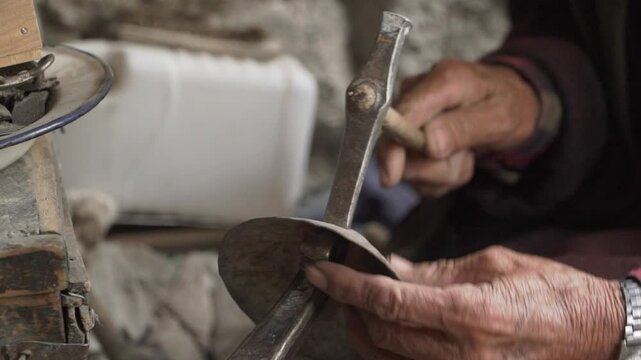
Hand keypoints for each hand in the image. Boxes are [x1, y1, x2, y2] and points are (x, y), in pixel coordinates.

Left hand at [305, 246, 623, 359]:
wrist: (592, 333)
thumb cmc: (550, 292)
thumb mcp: (492, 265)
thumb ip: (435, 271)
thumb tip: (392, 269)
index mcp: (470, 313)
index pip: (389, 302)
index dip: (347, 287)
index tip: (321, 273)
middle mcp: (462, 354)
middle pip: (381, 334)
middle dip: (350, 308)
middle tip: (340, 284)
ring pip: (388, 359)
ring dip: (364, 332)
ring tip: (358, 306)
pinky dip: (388, 351)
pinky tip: (386, 331)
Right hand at [378, 59, 539, 195]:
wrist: (510, 100)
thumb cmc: (508, 103)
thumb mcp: (501, 117)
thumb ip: (464, 128)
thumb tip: (428, 143)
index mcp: (443, 81)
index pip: (401, 116)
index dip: (392, 148)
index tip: (392, 176)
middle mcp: (418, 92)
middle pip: (398, 145)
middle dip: (432, 167)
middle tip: (464, 159)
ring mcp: (410, 113)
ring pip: (408, 163)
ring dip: (440, 172)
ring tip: (465, 155)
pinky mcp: (408, 131)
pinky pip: (416, 169)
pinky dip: (439, 173)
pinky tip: (455, 157)